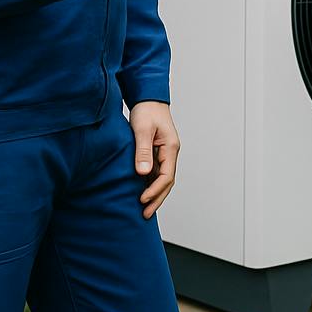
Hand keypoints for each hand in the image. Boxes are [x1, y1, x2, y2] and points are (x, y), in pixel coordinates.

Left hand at [129, 101, 178, 218]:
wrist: (148, 98)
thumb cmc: (147, 110)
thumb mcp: (142, 129)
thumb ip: (143, 151)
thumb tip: (143, 173)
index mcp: (170, 148)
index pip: (166, 176)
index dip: (155, 190)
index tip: (142, 200)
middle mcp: (170, 153)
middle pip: (167, 182)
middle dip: (157, 198)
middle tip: (145, 213)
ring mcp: (164, 153)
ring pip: (162, 179)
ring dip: (154, 193)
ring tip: (143, 208)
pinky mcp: (157, 153)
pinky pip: (155, 173)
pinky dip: (150, 184)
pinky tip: (141, 191)